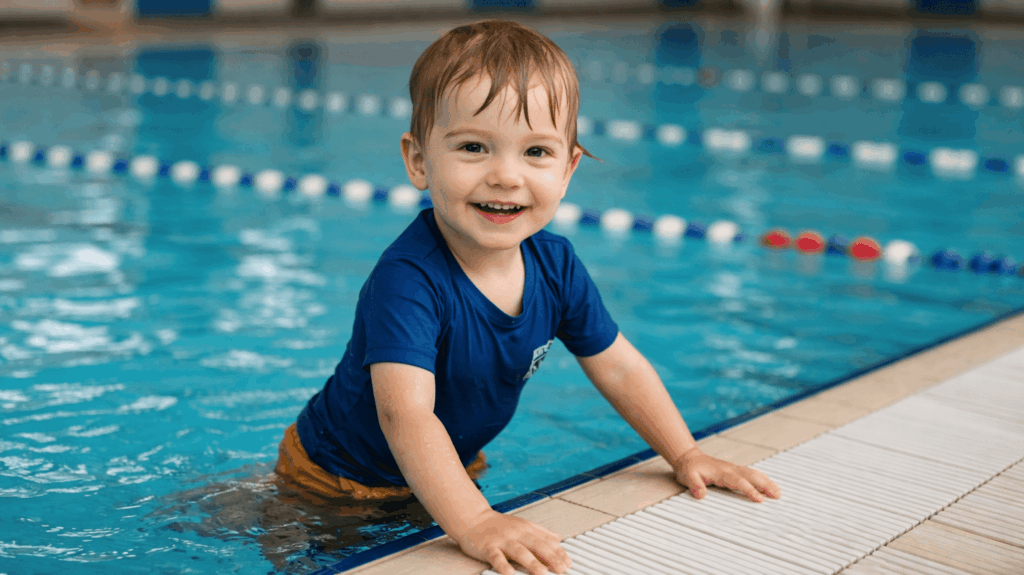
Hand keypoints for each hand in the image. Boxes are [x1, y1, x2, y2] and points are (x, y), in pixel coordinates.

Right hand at [455, 509, 571, 574]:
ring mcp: (502, 540)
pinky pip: (497, 558)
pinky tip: (510, 574)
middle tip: (562, 569)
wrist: (472, 518)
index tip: (568, 562)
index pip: (546, 540)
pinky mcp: (488, 547)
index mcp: (526, 528)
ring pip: (519, 551)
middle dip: (551, 557)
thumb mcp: (522, 524)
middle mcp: (516, 533)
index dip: (559, 552)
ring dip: (532, 562)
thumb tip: (558, 538)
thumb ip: (540, 531)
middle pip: (537, 545)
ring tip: (542, 573)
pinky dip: (503, 566)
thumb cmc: (498, 525)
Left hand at [673, 447, 780, 501]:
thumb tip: (701, 495)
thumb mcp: (687, 476)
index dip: (750, 490)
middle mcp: (730, 469)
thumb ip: (694, 485)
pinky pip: (750, 474)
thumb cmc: (689, 468)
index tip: (760, 499)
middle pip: (751, 476)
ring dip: (766, 482)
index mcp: (721, 472)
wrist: (688, 457)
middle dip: (765, 485)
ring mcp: (733, 469)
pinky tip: (768, 484)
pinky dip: (761, 478)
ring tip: (778, 492)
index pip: (738, 482)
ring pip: (753, 474)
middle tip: (777, 495)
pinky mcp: (733, 470)